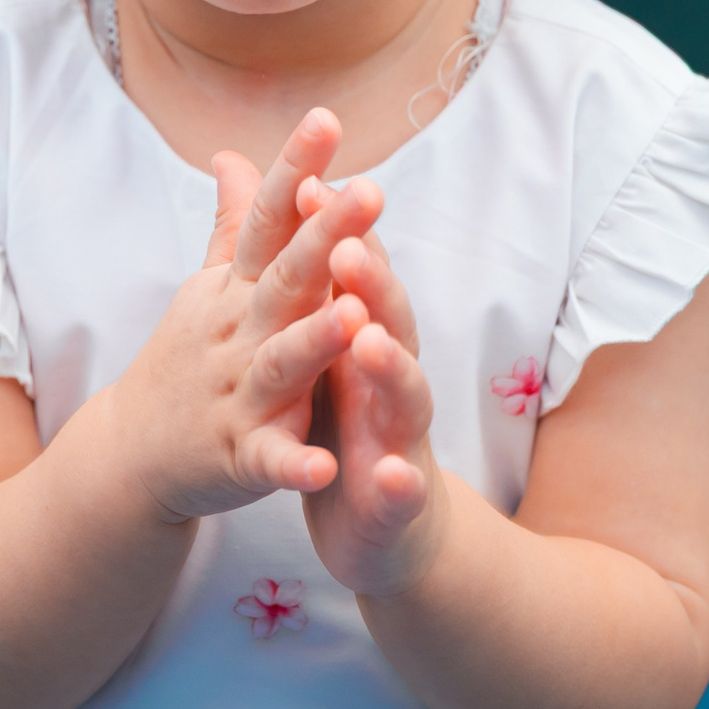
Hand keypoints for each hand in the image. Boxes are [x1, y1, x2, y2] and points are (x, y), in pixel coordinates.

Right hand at [105, 108, 381, 522]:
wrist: (129, 454)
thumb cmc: (186, 358)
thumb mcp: (208, 286)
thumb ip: (234, 222)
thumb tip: (234, 153)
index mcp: (236, 289)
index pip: (268, 218)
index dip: (296, 168)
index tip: (328, 117)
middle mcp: (236, 332)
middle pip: (284, 277)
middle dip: (325, 234)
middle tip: (370, 190)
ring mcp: (237, 395)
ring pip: (281, 363)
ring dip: (315, 341)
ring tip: (355, 316)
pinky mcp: (240, 457)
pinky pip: (271, 460)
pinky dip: (295, 464)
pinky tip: (327, 465)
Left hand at [302, 183, 446, 598]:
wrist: (389, 527)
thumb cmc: (352, 422)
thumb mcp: (327, 346)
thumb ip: (318, 274)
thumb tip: (304, 188)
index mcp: (366, 336)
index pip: (357, 274)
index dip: (337, 229)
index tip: (310, 181)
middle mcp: (392, 376)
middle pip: (389, 318)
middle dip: (373, 282)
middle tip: (348, 245)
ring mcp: (401, 436)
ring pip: (404, 394)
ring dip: (391, 366)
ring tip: (369, 339)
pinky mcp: (399, 499)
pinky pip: (402, 490)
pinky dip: (401, 482)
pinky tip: (395, 476)